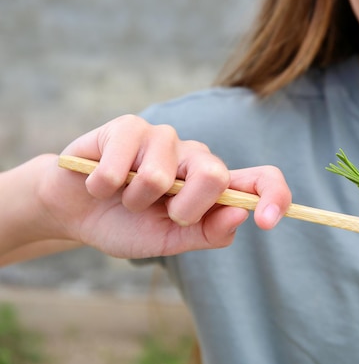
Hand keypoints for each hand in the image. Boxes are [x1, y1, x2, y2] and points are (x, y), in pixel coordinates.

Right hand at [37, 114, 291, 257]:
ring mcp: (164, 137)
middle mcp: (196, 156)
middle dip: (182, 209)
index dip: (274, 196)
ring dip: (134, 201)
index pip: (260, 179)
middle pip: (214, 174)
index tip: (266, 221)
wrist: (75, 211)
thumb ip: (207, 233)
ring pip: (160, 176)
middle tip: (158, 213)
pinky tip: (99, 182)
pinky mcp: (129, 126)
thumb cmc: (127, 224)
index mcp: (214, 186)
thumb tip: (241, 215)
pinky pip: (121, 166)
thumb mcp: (170, 242)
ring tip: (123, 196)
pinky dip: (103, 187)